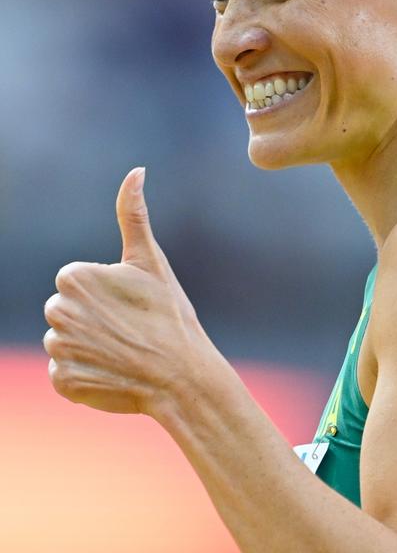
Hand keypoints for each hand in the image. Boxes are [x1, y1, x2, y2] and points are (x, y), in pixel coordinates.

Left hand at [43, 167, 208, 416]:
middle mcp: (57, 311)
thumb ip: (133, 215)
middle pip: (66, 313)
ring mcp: (58, 349)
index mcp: (74, 278)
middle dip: (92, 321)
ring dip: (89, 349)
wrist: (183, 378)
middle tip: (129, 332)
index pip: (76, 285)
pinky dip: (86, 376)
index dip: (105, 297)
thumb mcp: (152, 263)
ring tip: (123, 354)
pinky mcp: (62, 381)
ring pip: (65, 343)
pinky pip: (66, 374)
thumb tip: (136, 171)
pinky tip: (114, 374)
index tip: (130, 308)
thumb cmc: (171, 317)